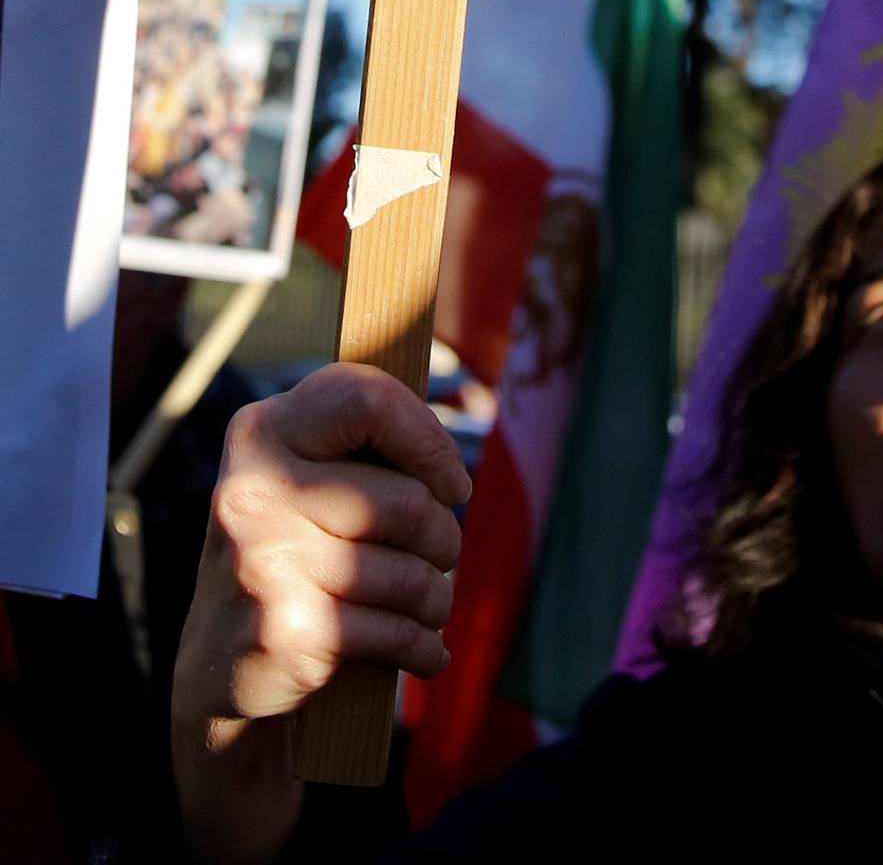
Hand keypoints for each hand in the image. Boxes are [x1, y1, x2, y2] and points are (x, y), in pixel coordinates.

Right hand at [171, 364, 470, 864]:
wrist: (222, 694)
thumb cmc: (294, 572)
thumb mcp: (315, 492)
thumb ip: (372, 444)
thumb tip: (462, 385)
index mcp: (260, 434)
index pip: (365, 392)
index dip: (428, 435)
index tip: (451, 477)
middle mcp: (251, 491)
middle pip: (415, 499)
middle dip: (442, 542)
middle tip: (430, 565)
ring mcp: (262, 564)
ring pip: (418, 568)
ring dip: (436, 601)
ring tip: (417, 612)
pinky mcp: (287, 633)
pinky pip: (403, 627)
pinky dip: (424, 648)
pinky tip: (412, 656)